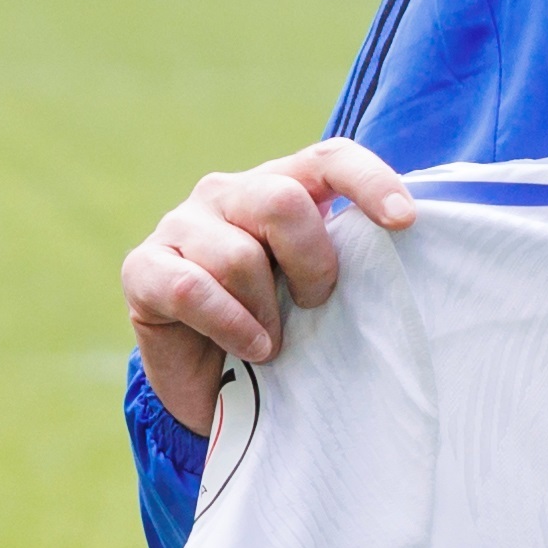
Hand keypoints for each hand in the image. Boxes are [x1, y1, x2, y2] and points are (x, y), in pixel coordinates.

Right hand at [120, 138, 419, 436]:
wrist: (212, 389)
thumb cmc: (280, 332)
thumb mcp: (318, 293)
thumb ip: (345, 259)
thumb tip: (403, 240)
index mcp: (281, 185)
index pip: (328, 158)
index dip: (368, 180)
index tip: (404, 221)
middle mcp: (228, 193)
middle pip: (280, 200)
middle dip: (311, 263)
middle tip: (315, 304)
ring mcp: (180, 225)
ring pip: (237, 256)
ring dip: (266, 312)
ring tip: (273, 344)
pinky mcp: (142, 267)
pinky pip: (193, 290)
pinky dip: (230, 326)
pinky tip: (248, 348)